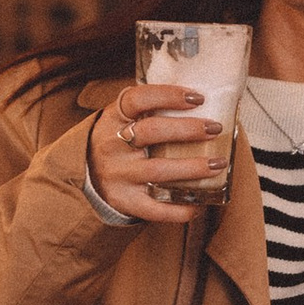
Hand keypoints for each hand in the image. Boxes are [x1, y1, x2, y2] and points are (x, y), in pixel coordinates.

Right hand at [88, 77, 228, 221]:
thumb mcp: (121, 119)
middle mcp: (112, 145)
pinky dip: (178, 209)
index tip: (197, 98)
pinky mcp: (124, 201)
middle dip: (188, 129)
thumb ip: (147, 108)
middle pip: (152, 132)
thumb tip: (197, 98)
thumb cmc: (116, 142)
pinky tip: (197, 204)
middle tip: (215, 128)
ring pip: (158, 171)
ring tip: (217, 164)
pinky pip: (154, 208)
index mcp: (113, 119)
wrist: (86, 176)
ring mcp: (118, 175)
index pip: (137, 99)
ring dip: (192, 167)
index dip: (168, 96)